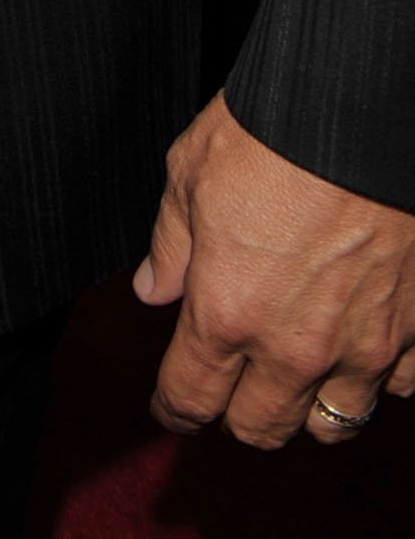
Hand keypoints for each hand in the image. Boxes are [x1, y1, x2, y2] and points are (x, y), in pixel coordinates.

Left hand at [137, 92, 414, 446]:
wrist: (355, 113)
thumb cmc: (269, 131)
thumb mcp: (190, 172)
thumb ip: (171, 243)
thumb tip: (153, 288)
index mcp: (226, 311)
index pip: (190, 396)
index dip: (173, 409)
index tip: (169, 408)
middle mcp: (293, 346)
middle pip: (260, 427)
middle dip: (236, 417)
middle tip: (229, 392)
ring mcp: (361, 346)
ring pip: (332, 423)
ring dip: (308, 409)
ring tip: (295, 381)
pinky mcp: (413, 331)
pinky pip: (396, 388)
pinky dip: (377, 379)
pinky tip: (360, 349)